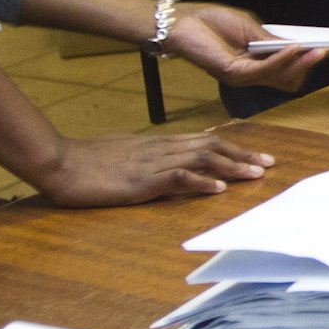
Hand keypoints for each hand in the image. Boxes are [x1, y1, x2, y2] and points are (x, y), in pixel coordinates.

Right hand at [28, 131, 276, 205]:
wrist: (59, 161)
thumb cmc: (87, 160)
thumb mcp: (125, 154)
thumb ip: (150, 157)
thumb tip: (170, 163)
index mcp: (158, 143)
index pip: (204, 141)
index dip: (233, 148)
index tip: (257, 157)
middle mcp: (160, 149)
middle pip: (210, 146)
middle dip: (243, 156)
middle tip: (269, 165)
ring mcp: (151, 163)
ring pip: (200, 158)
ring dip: (231, 166)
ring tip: (255, 175)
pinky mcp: (140, 180)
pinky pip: (176, 177)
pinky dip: (200, 181)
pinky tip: (217, 188)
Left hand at [163, 0, 323, 90]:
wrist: (182, 22)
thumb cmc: (210, 21)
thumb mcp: (248, 27)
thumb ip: (270, 40)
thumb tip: (297, 45)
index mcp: (254, 63)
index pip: (284, 72)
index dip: (304, 63)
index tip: (322, 49)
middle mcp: (249, 74)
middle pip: (286, 80)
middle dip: (307, 66)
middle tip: (324, 51)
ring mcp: (242, 76)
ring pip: (280, 77)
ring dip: (301, 63)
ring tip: (316, 50)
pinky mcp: (234, 73)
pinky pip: (266, 69)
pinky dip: (283, 58)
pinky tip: (294, 48)